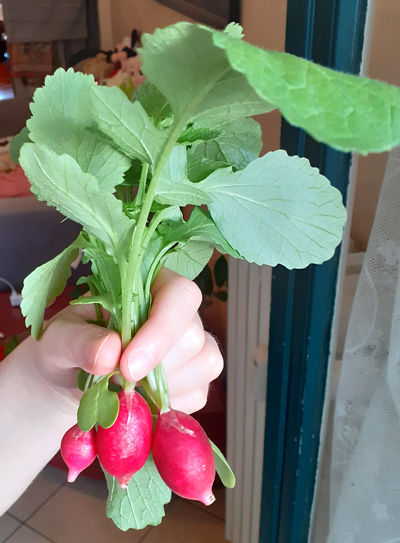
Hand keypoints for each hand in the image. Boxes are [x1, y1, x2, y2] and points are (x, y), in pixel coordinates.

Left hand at [25, 268, 222, 414]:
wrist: (69, 381)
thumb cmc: (66, 347)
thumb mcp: (58, 339)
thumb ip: (78, 340)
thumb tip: (110, 352)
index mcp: (151, 284)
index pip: (180, 295)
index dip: (162, 330)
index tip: (129, 367)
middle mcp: (179, 312)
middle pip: (193, 336)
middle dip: (155, 367)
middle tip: (115, 381)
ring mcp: (193, 345)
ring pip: (205, 364)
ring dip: (161, 387)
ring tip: (124, 389)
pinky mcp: (196, 379)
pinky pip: (199, 394)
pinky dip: (168, 405)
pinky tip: (141, 401)